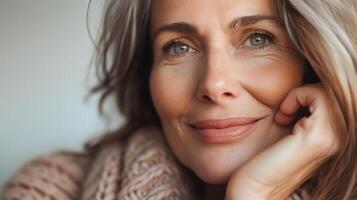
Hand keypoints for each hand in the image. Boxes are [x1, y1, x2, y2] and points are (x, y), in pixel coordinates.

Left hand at [225, 83, 340, 199]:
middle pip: (335, 92)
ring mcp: (334, 139)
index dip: (311, 96)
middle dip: (307, 93)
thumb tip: (306, 93)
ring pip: (329, 92)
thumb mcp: (294, 132)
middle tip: (286, 111)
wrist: (256, 187)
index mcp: (337, 138)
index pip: (336, 98)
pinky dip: (297, 97)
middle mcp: (341, 139)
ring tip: (285, 114)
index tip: (289, 112)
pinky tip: (282, 117)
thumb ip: (307, 116)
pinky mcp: (318, 138)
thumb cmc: (269, 159)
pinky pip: (318, 96)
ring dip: (301, 95)